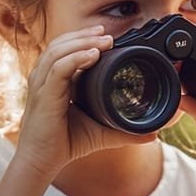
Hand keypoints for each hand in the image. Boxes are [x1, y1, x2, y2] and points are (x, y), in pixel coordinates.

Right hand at [15, 25, 154, 179]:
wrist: (42, 162)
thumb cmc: (65, 144)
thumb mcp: (101, 133)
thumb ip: (126, 131)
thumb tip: (154, 135)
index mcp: (55, 80)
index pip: (66, 49)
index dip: (84, 39)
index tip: (107, 36)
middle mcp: (45, 78)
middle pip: (61, 44)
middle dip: (85, 35)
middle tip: (108, 34)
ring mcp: (41, 85)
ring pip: (58, 51)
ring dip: (83, 42)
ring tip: (105, 41)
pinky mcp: (43, 96)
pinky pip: (57, 70)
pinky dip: (75, 59)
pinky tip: (93, 55)